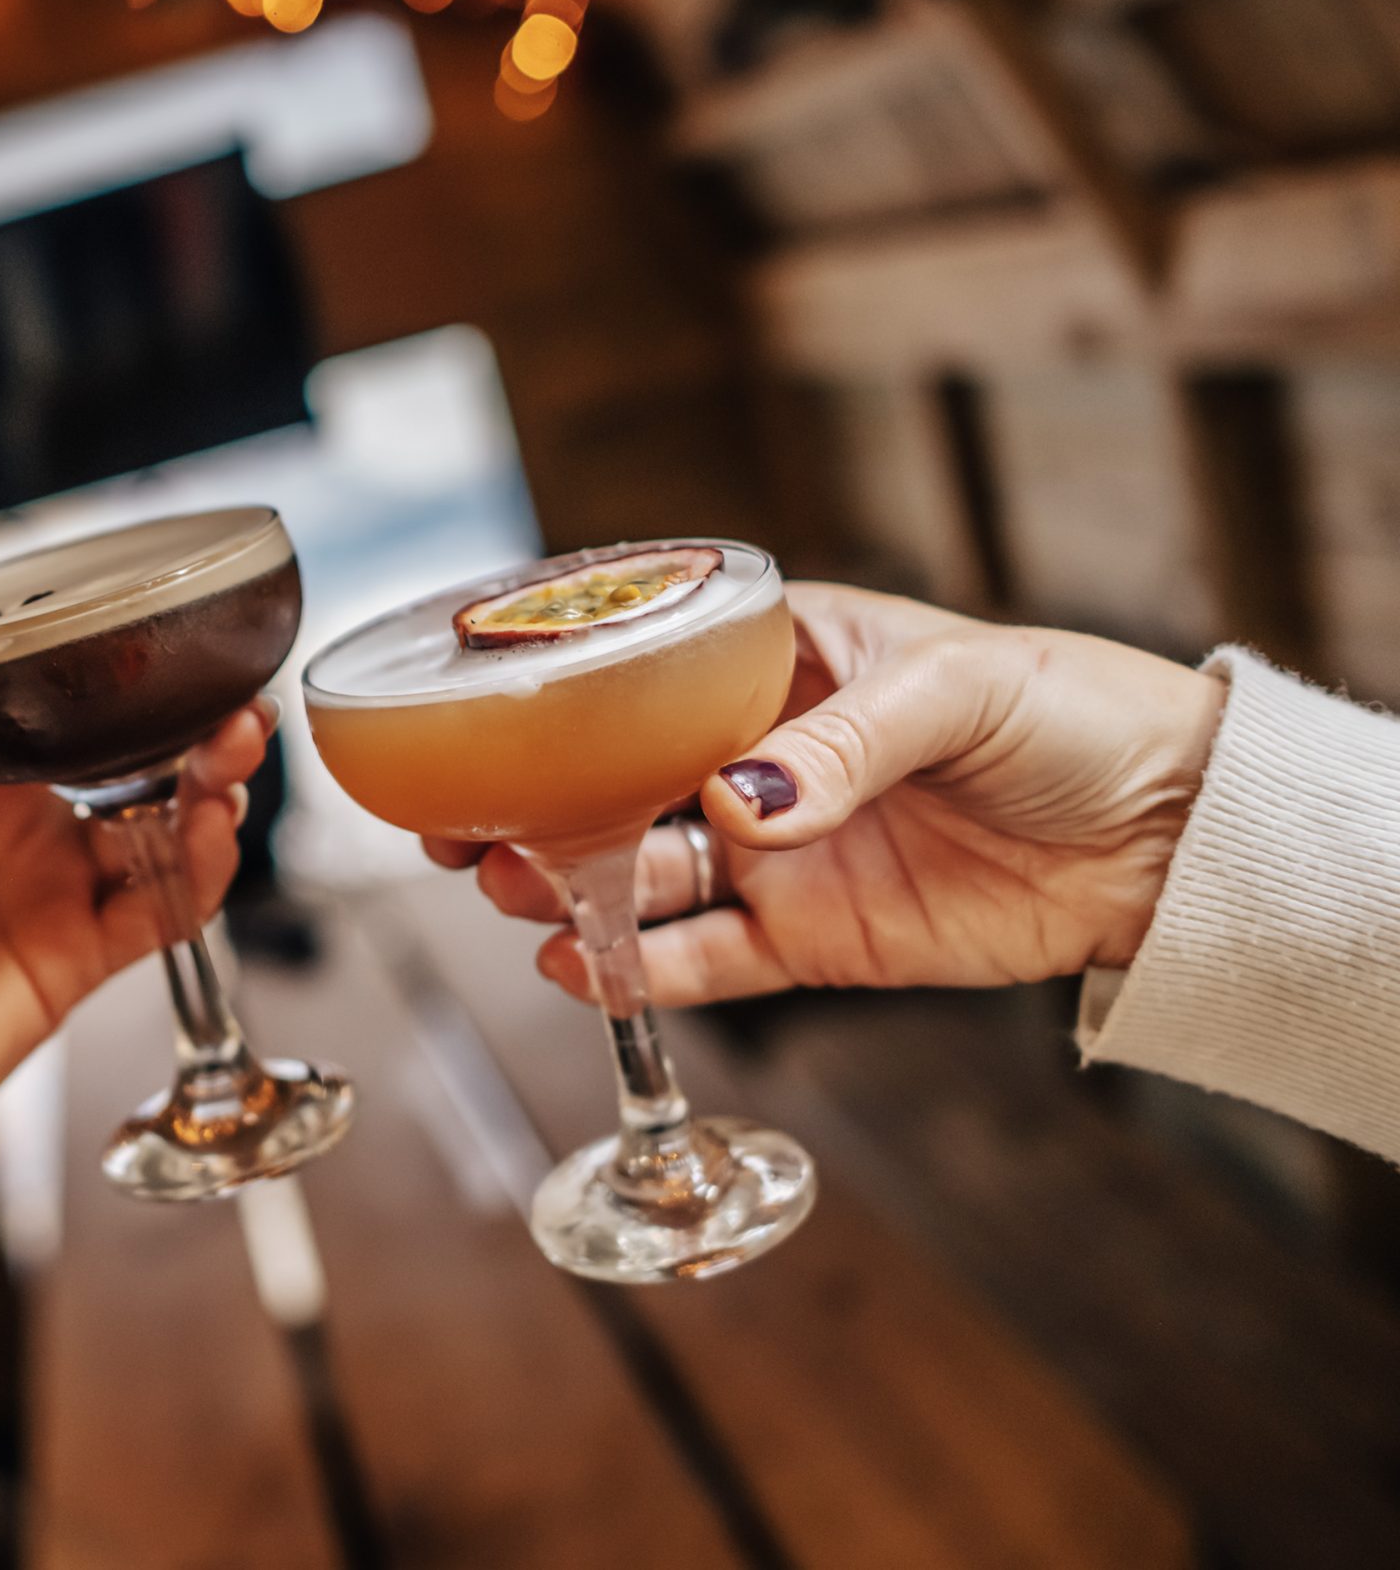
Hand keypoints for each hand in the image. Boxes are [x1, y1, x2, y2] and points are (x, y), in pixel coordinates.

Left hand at [0, 685, 271, 1527]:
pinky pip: (157, 909)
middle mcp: (10, 827)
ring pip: (155, 824)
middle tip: (224, 700)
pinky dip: (196, 873)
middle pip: (119, 759)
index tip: (136, 645)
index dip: (95, 675)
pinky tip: (209, 838)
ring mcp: (52, 891)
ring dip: (205, 789)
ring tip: (232, 757)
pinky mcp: (80, 959)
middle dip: (182, 724)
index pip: (37, 708)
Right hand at [426, 583, 1224, 1007]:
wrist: (1169, 839)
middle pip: (611, 782)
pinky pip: (706, 959)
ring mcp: (776, 852)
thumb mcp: (958, 693)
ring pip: (639, 873)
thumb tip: (740, 804)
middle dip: (530, 806)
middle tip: (463, 830)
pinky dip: (643, 970)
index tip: (477, 720)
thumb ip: (843, 745)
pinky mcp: (812, 939)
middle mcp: (756, 757)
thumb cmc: (1072, 716)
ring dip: (569, 886)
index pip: (640, 669)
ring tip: (514, 889)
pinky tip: (584, 965)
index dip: (551, 697)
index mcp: (777, 661)